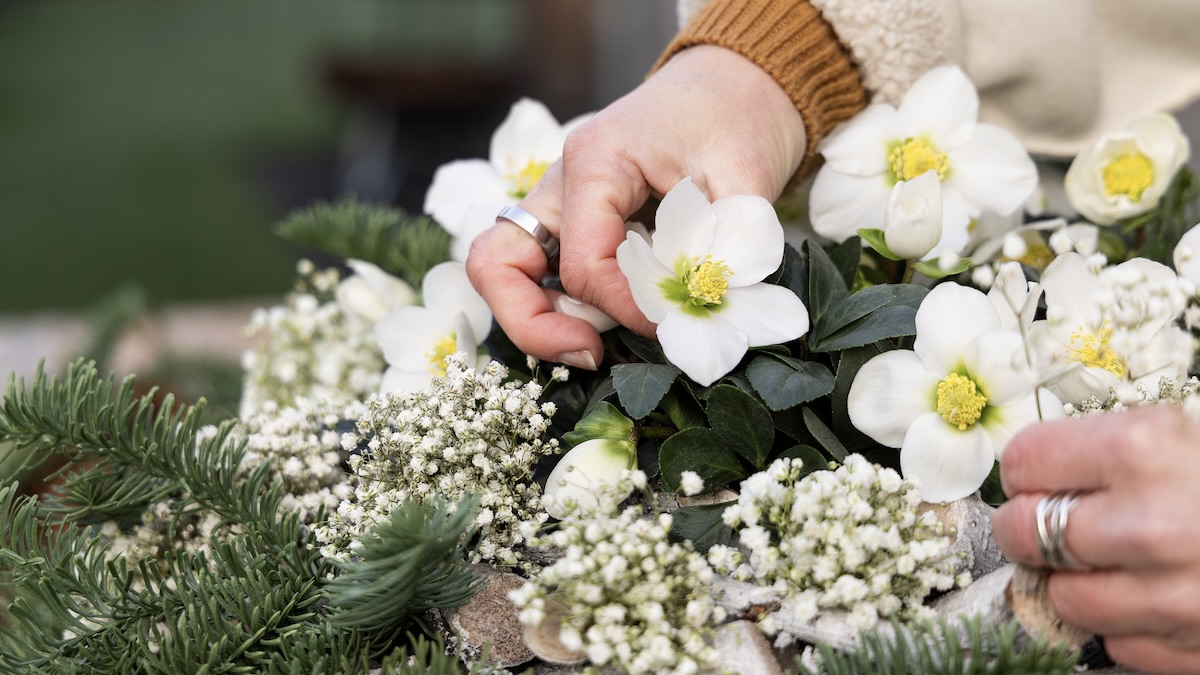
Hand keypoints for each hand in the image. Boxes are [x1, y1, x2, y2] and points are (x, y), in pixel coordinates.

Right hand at [466, 45, 805, 368]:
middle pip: (497, 265)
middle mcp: (560, 182)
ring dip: (538, 319)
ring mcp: (558, 202)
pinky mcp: (572, 221)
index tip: (669, 325)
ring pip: (505, 271)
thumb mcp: (745, 177)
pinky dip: (560, 306)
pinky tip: (608, 322)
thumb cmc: (738, 116)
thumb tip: (701, 309)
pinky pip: (539, 272)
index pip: (584, 263)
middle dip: (533, 325)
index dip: (625, 308)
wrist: (737, 82)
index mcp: (596, 161)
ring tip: (594, 346)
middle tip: (590, 354)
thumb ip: (722, 245)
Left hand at [992, 406, 1199, 673]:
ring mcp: (1173, 596)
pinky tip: (1159, 597)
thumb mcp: (1192, 435)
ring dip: (1077, 581)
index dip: (1029, 469)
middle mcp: (1149, 524)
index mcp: (1144, 449)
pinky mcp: (1196, 649)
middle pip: (1027, 533)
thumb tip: (1042, 469)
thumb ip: (1119, 449)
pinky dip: (1129, 625)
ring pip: (1066, 597)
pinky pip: (1120, 644)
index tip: (1040, 474)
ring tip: (1110, 562)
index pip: (1026, 462)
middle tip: (1050, 522)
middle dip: (1031, 526)